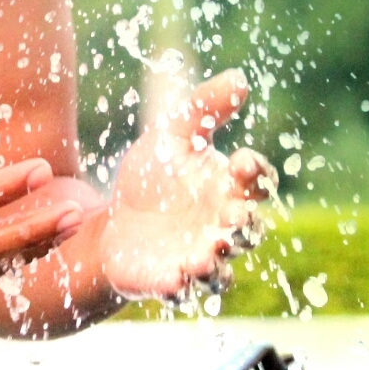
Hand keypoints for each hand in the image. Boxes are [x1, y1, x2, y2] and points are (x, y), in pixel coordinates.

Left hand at [100, 70, 274, 302]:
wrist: (112, 220)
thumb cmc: (153, 178)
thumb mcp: (172, 135)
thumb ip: (204, 108)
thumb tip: (239, 78)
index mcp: (228, 190)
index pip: (256, 183)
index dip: (256, 174)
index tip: (245, 162)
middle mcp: (221, 228)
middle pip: (249, 233)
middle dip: (244, 227)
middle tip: (233, 218)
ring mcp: (198, 258)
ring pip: (221, 273)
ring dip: (216, 266)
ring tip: (202, 257)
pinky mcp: (169, 281)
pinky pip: (182, 291)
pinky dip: (180, 287)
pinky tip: (173, 277)